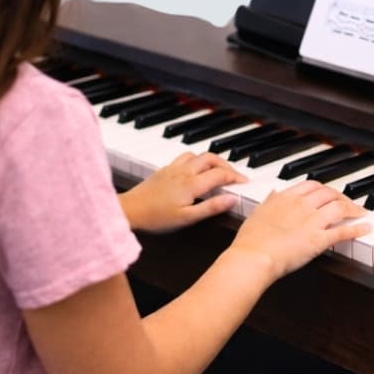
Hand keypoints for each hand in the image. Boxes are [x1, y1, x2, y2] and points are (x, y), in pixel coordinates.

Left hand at [120, 151, 244, 232]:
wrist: (129, 210)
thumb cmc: (156, 217)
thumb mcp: (187, 218)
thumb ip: (211, 208)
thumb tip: (232, 199)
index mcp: (192, 183)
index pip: (220, 174)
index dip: (235, 177)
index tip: (244, 182)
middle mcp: (184, 171)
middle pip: (211, 158)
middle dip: (226, 164)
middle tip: (234, 175)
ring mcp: (173, 168)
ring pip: (198, 154)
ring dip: (211, 159)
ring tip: (217, 169)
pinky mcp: (164, 169)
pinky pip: (185, 157)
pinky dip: (196, 159)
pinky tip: (195, 169)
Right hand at [227, 179, 369, 284]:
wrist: (253, 257)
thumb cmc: (251, 241)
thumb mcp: (256, 214)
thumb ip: (268, 202)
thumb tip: (273, 192)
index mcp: (286, 198)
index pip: (311, 185)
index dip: (324, 188)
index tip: (329, 193)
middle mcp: (302, 205)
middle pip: (329, 193)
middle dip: (342, 196)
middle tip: (348, 202)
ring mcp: (312, 221)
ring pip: (340, 207)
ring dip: (353, 208)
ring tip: (361, 213)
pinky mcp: (319, 239)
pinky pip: (343, 231)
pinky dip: (358, 229)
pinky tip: (366, 228)